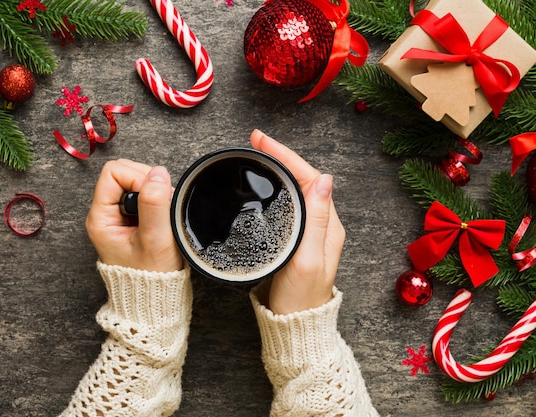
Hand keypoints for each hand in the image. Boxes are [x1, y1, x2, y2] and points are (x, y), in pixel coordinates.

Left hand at [85, 159, 182, 271]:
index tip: (156, 195)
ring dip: (155, 190)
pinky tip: (164, 217)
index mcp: (101, 218)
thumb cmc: (151, 276)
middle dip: (148, 181)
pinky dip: (158, 199)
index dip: (138, 177)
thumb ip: (154, 205)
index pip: (114, 172)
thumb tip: (158, 173)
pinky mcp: (133, 218)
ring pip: (136, 181)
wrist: (155, 299)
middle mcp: (106, 214)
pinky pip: (145, 194)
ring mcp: (119, 216)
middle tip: (163, 204)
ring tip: (165, 214)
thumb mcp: (155, 240)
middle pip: (124, 172)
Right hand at [250, 130, 345, 313]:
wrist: (294, 324)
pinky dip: (275, 187)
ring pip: (295, 188)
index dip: (286, 156)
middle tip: (256, 141)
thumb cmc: (300, 297)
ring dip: (279, 168)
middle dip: (281, 156)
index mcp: (328, 225)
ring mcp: (310, 230)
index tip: (263, 141)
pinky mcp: (297, 237)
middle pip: (303, 178)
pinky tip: (264, 183)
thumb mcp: (308, 259)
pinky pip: (288, 203)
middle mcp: (322, 223)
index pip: (310, 178)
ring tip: (258, 154)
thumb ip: (317, 220)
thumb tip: (324, 179)